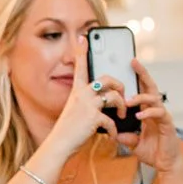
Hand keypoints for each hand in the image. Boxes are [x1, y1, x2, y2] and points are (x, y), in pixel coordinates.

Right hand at [44, 43, 120, 159]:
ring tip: (123, 115)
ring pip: (114, 96)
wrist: (58, 146)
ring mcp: (87, 105)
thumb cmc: (69, 130)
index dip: (82, 52)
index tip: (83, 37)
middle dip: (120, 85)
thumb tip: (101, 99)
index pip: (80, 67)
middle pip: (107, 79)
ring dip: (123, 107)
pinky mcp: (94, 117)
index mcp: (76, 92)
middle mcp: (82, 94)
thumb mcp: (75, 111)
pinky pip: (112, 120)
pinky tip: (113, 136)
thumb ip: (86, 103)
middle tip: (123, 96)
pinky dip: (115, 130)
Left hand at [116, 59, 180, 172]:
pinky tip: (140, 114)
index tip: (127, 65)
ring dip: (141, 97)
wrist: (166, 164)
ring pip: (154, 99)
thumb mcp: (132, 143)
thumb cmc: (152, 151)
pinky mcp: (168, 124)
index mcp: (147, 111)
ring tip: (128, 100)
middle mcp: (155, 110)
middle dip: (142, 74)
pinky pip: (159, 113)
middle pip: (150, 87)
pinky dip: (149, 112)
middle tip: (133, 63)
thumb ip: (124, 136)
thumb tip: (112, 132)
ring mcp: (162, 116)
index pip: (142, 90)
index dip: (136, 78)